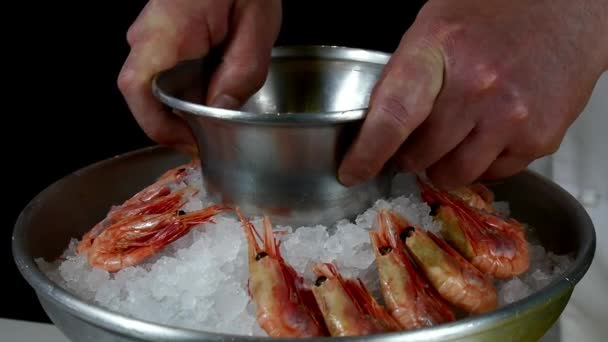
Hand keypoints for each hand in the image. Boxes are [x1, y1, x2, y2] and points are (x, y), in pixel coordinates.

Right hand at [118, 0, 281, 152]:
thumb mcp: (256, 26)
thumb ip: (241, 72)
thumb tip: (220, 109)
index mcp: (165, 31)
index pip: (137, 89)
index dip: (157, 125)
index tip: (188, 142)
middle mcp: (147, 33)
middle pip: (146, 94)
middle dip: (178, 120)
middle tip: (212, 134)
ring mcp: (150, 33)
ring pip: (156, 85)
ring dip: (185, 104)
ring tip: (219, 109)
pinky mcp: (160, 34)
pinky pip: (165, 71)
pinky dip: (188, 87)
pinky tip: (215, 87)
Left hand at [338, 0, 607, 189]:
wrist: (567, 10)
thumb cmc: (494, 14)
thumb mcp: (433, 29)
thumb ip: (403, 77)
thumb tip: (374, 130)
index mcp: (439, 50)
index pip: (393, 115)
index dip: (368, 152)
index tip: (352, 173)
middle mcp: (477, 86)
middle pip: (420, 154)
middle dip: (410, 154)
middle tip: (417, 140)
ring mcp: (511, 116)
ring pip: (453, 174)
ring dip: (443, 165)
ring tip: (453, 138)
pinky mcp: (539, 138)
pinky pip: (492, 174)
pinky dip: (481, 162)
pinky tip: (487, 133)